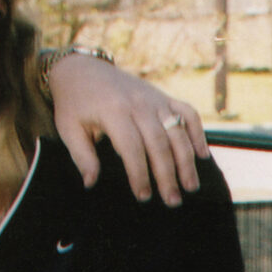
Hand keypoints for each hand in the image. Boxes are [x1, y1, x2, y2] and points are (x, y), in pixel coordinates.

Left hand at [47, 54, 206, 205]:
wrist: (83, 69)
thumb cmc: (74, 104)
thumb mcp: (68, 129)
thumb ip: (82, 156)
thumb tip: (91, 183)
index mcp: (114, 112)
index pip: (132, 149)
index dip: (139, 174)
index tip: (143, 197)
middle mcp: (139, 104)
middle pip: (159, 144)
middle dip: (168, 175)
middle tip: (172, 201)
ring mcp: (155, 99)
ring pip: (178, 131)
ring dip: (187, 161)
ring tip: (191, 187)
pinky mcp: (164, 97)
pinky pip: (188, 113)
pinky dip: (198, 132)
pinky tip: (202, 155)